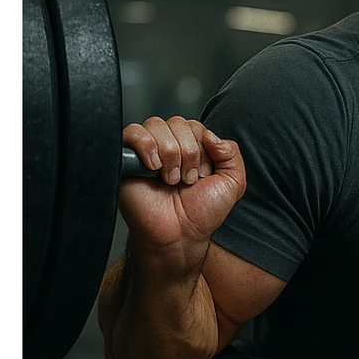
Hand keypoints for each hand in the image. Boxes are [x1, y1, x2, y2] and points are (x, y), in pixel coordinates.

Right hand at [120, 116, 245, 252]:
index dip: (203, 150)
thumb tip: (211, 135)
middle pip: (178, 123)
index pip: (196, 126)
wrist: (178, 235)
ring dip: (170, 154)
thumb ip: (232, 153)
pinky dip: (147, 147)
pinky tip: (154, 168)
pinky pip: (131, 132)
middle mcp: (169, 145)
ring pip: (157, 125)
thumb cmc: (202, 212)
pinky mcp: (125, 157)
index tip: (203, 175)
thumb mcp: (233, 183)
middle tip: (187, 180)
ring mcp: (146, 150)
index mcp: (192, 146)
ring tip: (171, 180)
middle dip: (188, 154)